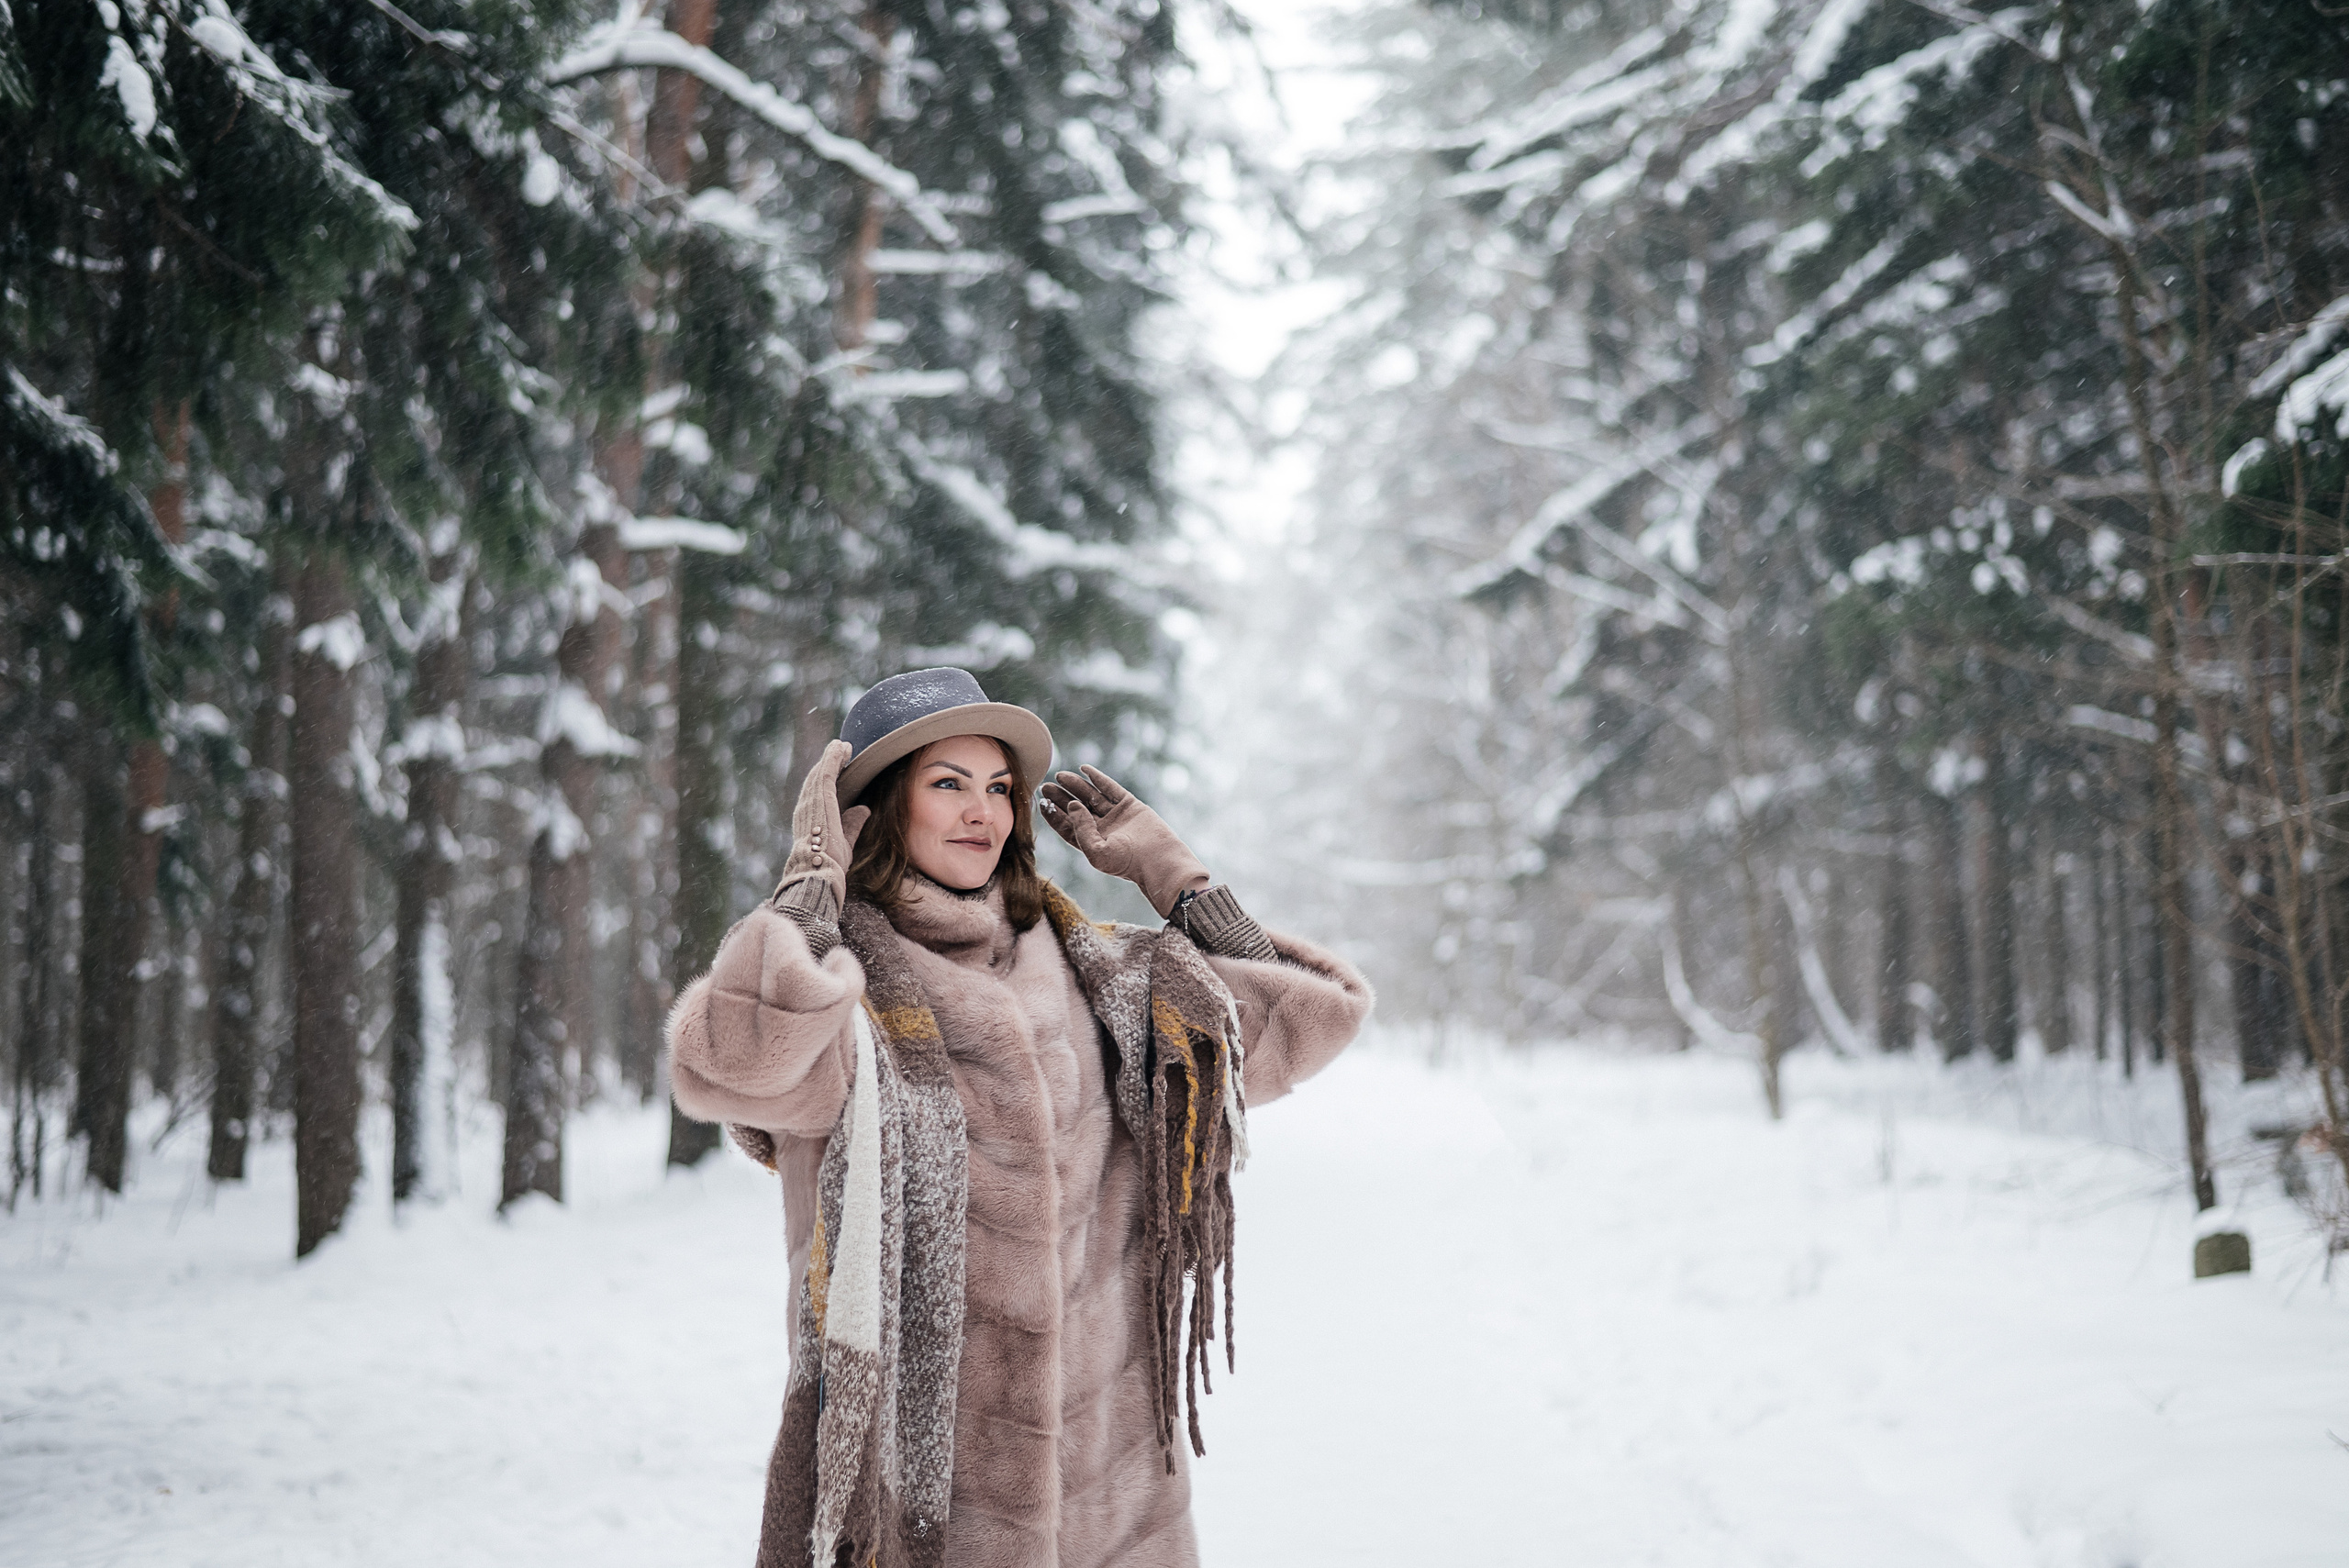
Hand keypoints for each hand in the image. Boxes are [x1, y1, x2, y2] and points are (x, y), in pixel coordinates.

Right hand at [772, 740, 872, 910]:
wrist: (819, 871)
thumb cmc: (830, 864)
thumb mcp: (845, 841)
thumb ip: (853, 823)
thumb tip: (864, 808)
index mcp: (810, 820)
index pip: (819, 794)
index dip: (828, 778)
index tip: (838, 767)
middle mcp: (806, 808)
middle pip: (817, 780)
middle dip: (828, 763)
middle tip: (839, 749)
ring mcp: (811, 802)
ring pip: (821, 773)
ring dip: (832, 757)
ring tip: (841, 745)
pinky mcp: (820, 798)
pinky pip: (826, 772)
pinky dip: (833, 758)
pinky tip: (840, 747)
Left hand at [1038, 765, 1208, 916]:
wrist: (1159, 858)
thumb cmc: (1127, 862)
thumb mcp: (1097, 852)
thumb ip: (1080, 829)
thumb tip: (1072, 805)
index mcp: (1092, 843)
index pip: (1068, 827)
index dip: (1054, 815)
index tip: (1042, 802)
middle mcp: (1102, 829)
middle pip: (1077, 809)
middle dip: (1061, 798)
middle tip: (1046, 785)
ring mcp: (1116, 816)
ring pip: (1092, 797)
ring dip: (1076, 785)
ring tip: (1060, 775)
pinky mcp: (1130, 805)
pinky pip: (1110, 788)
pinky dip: (1098, 778)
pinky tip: (1084, 769)